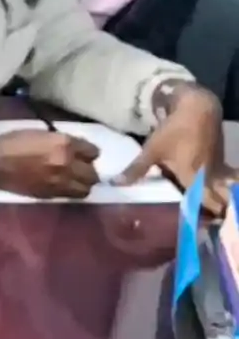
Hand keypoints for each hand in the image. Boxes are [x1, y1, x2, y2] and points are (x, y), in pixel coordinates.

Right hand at [0, 129, 99, 197]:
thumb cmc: (12, 142)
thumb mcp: (41, 133)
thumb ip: (61, 141)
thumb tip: (74, 148)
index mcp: (64, 144)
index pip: (93, 151)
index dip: (88, 152)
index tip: (82, 152)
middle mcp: (67, 165)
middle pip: (93, 174)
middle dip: (89, 170)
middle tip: (80, 167)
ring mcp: (59, 182)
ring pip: (85, 189)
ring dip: (82, 184)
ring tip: (73, 180)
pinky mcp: (49, 195)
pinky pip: (70, 196)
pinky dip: (70, 191)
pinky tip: (62, 186)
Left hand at [117, 86, 230, 213]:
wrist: (199, 108)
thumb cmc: (174, 131)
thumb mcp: (152, 150)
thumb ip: (136, 170)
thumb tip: (114, 184)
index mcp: (194, 178)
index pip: (205, 205)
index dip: (203, 219)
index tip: (195, 230)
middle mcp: (209, 178)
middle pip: (219, 202)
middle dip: (214, 214)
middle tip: (203, 225)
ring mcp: (217, 170)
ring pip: (222, 193)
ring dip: (217, 202)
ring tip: (208, 216)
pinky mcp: (219, 162)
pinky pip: (221, 182)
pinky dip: (218, 189)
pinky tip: (210, 195)